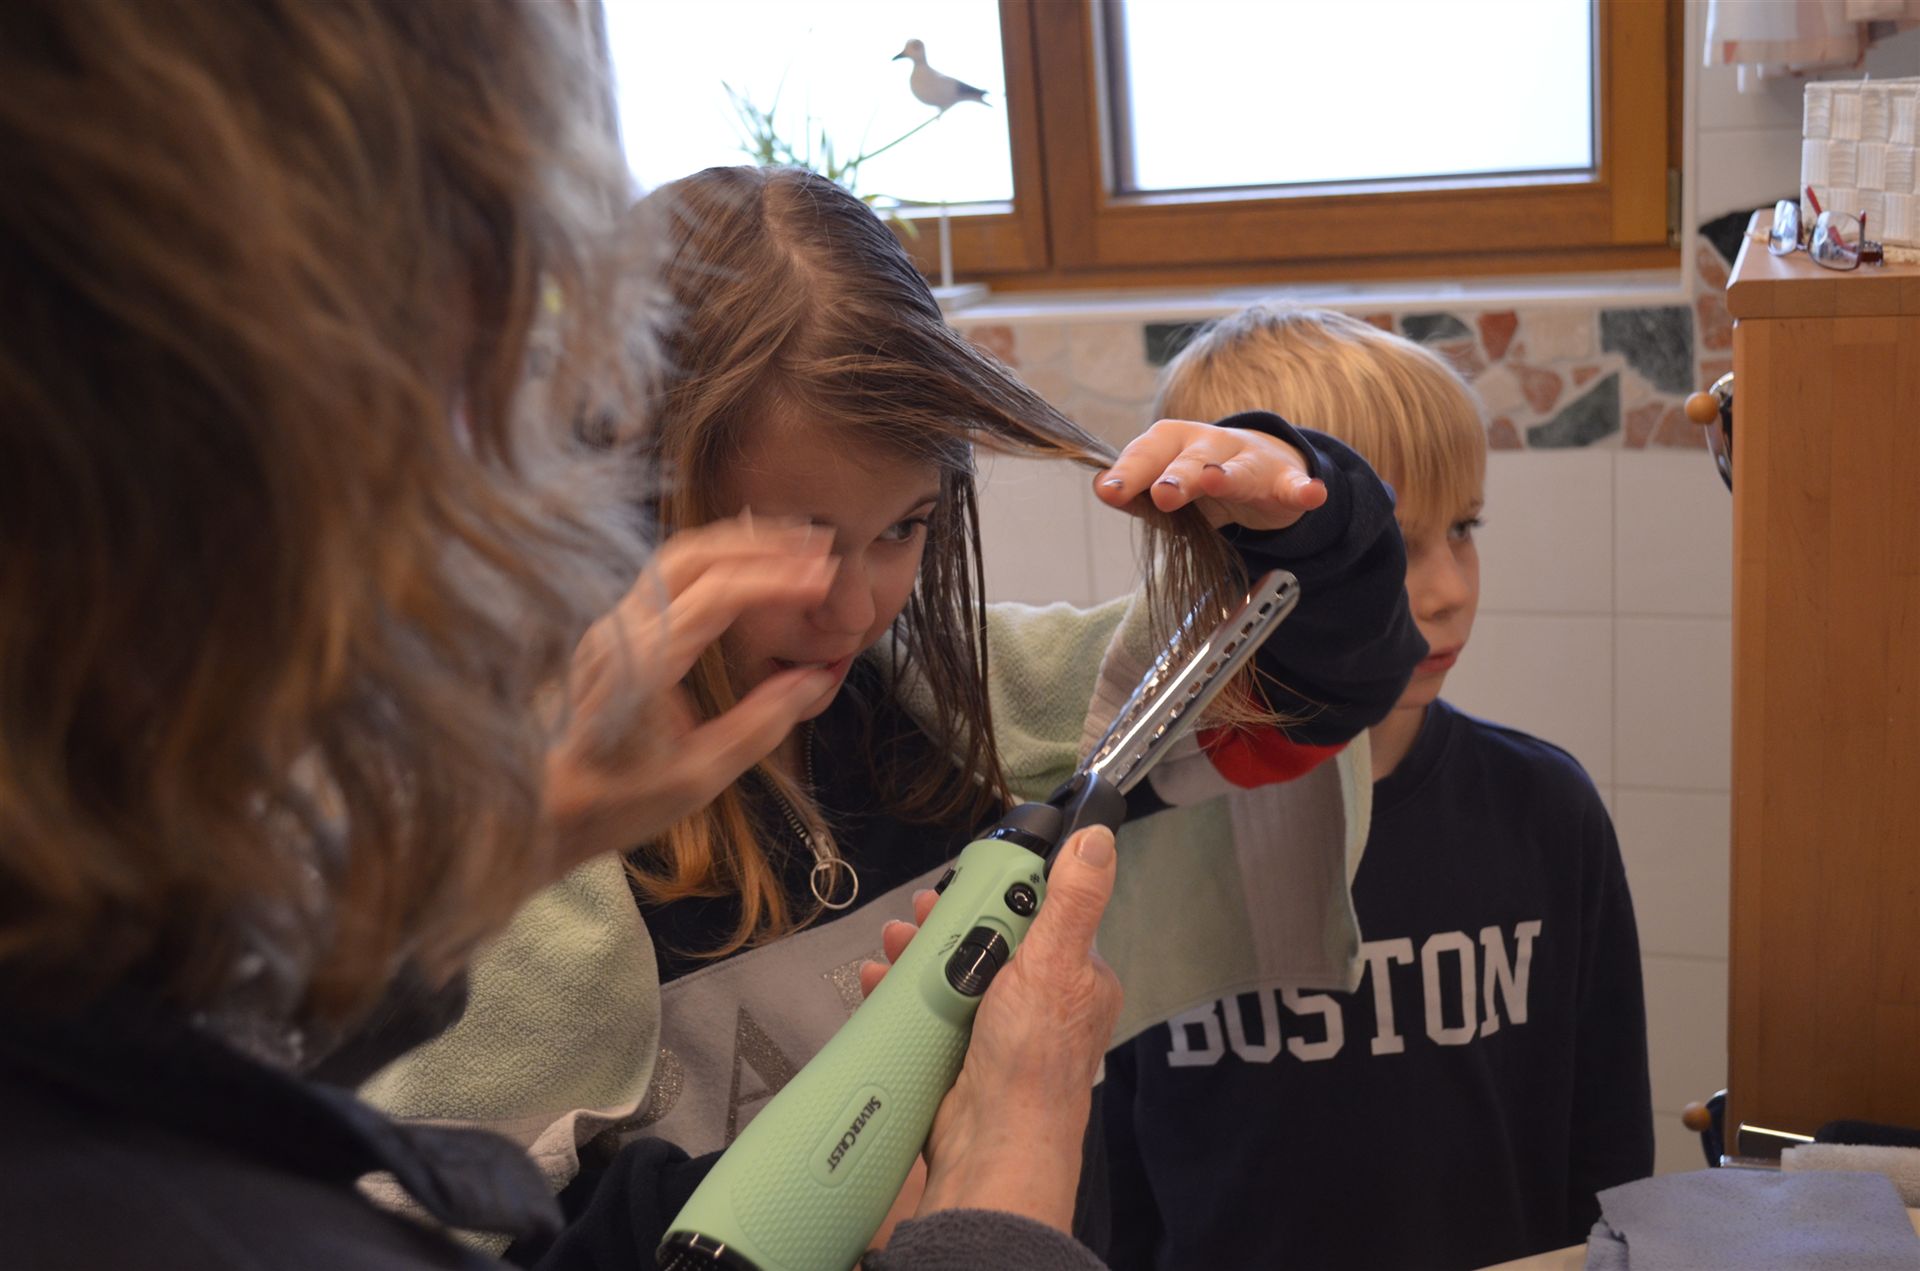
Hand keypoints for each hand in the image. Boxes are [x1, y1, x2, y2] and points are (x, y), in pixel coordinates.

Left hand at [542, 514, 841, 875]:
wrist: (536, 808)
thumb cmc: (613, 801)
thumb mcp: (699, 776)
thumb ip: (763, 722)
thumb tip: (819, 678)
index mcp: (643, 660)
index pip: (720, 594)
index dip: (779, 579)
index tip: (827, 578)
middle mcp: (621, 627)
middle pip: (695, 553)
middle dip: (761, 543)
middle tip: (820, 546)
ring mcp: (611, 623)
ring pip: (677, 556)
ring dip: (736, 544)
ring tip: (792, 547)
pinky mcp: (612, 629)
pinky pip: (667, 575)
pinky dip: (714, 560)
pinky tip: (746, 570)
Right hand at [862, 828, 1123, 1233]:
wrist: (990, 1145)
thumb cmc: (1033, 1060)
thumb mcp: (1055, 963)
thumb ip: (1074, 901)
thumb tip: (1099, 840)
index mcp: (1076, 977)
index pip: (1042, 914)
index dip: (1003, 892)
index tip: (969, 879)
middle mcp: (1039, 1001)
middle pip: (990, 940)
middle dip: (950, 921)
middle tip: (921, 909)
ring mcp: (996, 1028)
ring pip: (954, 972)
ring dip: (919, 952)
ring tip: (893, 941)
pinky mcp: (959, 1052)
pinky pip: (928, 1009)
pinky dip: (900, 991)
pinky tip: (879, 979)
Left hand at [1094, 418, 1325, 530]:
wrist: (1265, 469)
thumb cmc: (1201, 479)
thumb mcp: (1166, 486)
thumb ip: (1133, 491)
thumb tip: (1100, 487)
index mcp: (1175, 443)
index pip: (1148, 452)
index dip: (1129, 471)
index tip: (1109, 490)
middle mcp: (1211, 445)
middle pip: (1191, 459)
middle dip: (1176, 475)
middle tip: (1162, 493)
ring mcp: (1251, 460)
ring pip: (1238, 468)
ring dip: (1226, 476)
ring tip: (1216, 482)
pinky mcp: (1285, 480)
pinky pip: (1295, 485)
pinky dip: (1304, 489)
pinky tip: (1311, 494)